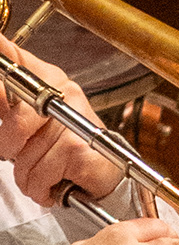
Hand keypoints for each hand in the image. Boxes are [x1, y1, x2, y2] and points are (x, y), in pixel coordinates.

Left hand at [0, 43, 123, 201]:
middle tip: (19, 153)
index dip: (2, 58)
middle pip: (15, 119)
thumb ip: (7, 99)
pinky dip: (41, 186)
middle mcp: (64, 93)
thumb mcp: (29, 120)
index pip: (15, 58)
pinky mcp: (80, 149)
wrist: (102, 176)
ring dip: (27, 174)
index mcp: (48, 80)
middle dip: (9, 146)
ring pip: (25, 155)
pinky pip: (40, 172)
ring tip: (43, 172)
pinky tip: (55, 181)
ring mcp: (75, 121)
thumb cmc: (65, 148)